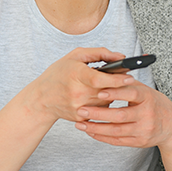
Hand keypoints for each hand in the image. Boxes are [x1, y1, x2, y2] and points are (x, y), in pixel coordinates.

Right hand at [21, 47, 135, 123]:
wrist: (41, 99)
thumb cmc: (58, 74)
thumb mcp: (75, 56)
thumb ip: (99, 53)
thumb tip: (121, 57)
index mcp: (76, 75)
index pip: (100, 79)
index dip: (116, 79)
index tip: (130, 77)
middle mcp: (77, 93)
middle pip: (107, 91)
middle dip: (118, 85)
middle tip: (125, 79)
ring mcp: (80, 108)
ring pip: (107, 101)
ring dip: (111, 94)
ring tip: (104, 86)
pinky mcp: (82, 118)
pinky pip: (101, 110)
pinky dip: (103, 103)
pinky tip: (96, 96)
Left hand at [74, 80, 171, 149]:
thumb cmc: (154, 104)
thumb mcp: (146, 91)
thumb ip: (127, 84)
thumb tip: (106, 72)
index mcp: (148, 97)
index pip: (131, 94)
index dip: (116, 93)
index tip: (99, 91)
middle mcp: (147, 115)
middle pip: (120, 116)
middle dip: (99, 113)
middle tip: (81, 110)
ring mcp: (144, 130)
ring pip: (116, 131)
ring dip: (96, 127)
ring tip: (80, 123)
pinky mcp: (140, 142)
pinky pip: (118, 141)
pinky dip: (102, 137)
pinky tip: (91, 132)